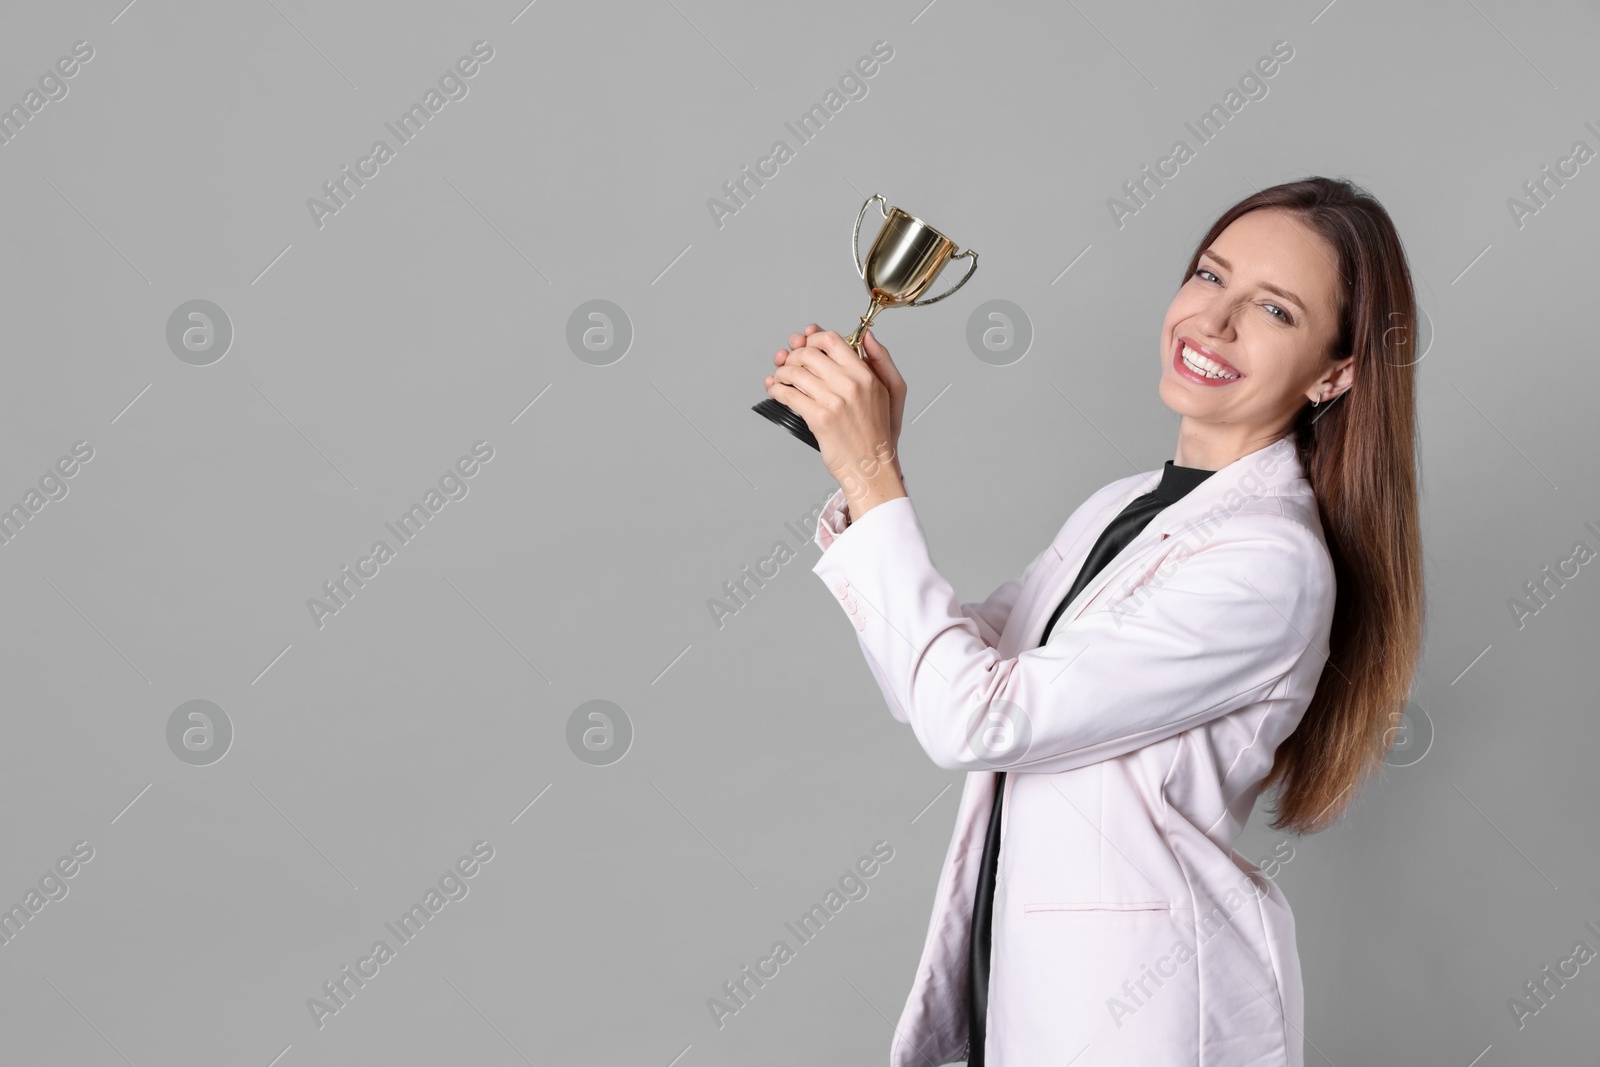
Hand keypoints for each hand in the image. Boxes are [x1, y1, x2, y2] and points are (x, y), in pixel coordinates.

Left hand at [764, 327, 904, 516]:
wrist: (872, 467)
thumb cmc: (879, 432)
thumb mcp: (893, 390)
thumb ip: (882, 360)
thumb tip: (867, 336)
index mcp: (865, 375)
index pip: (832, 341)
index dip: (813, 338)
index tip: (806, 342)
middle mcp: (849, 385)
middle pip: (808, 353)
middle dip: (793, 354)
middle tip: (788, 361)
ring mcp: (833, 401)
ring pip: (795, 372)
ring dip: (781, 372)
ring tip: (779, 377)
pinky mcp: (818, 418)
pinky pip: (789, 395)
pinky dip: (776, 390)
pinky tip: (776, 391)